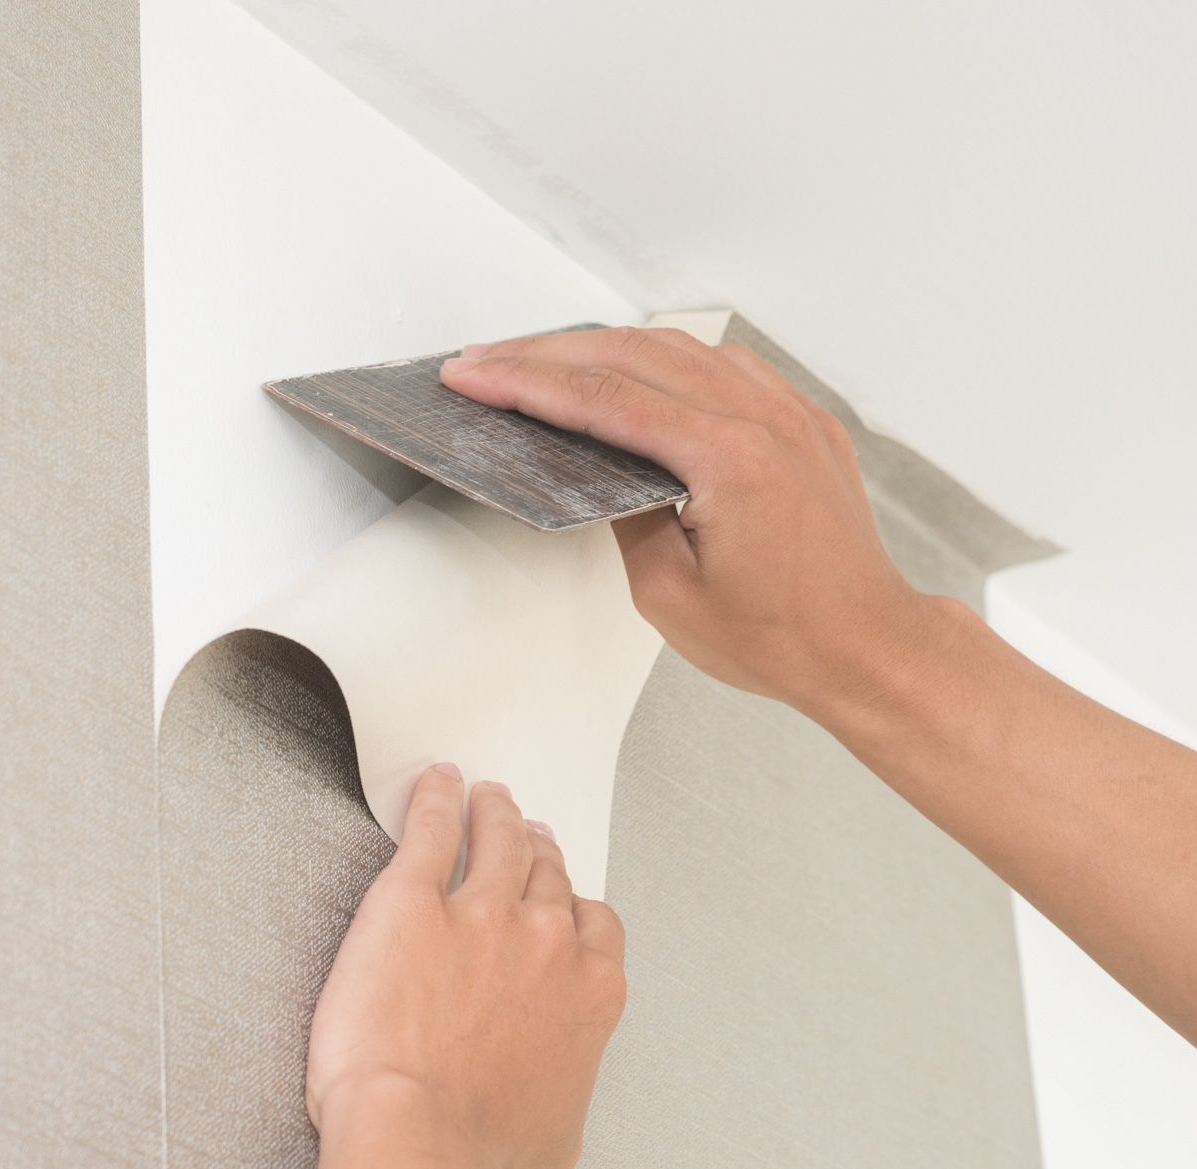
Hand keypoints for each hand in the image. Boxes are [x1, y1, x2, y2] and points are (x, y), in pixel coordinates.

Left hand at [305, 764, 625, 1168]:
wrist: (417, 1138)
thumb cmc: (479, 1151)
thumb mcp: (557, 1136)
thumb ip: (566, 1080)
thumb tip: (553, 1083)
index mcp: (589, 992)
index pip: (596, 924)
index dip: (574, 903)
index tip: (560, 894)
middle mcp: (546, 940)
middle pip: (547, 873)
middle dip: (537, 849)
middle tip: (523, 831)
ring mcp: (480, 912)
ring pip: (498, 838)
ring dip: (496, 811)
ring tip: (486, 796)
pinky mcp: (411, 899)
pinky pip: (432, 827)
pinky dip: (437, 798)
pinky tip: (436, 783)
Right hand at [440, 326, 938, 718]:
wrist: (867, 647)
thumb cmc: (784, 636)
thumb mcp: (668, 594)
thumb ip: (623, 516)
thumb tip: (595, 472)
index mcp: (728, 458)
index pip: (602, 399)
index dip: (525, 382)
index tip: (473, 373)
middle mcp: (763, 419)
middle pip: (631, 354)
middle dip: (546, 351)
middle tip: (486, 359)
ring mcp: (788, 412)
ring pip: (678, 347)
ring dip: (602, 347)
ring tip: (543, 358)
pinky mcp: (800, 422)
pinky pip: (722, 364)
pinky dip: (663, 357)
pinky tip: (630, 368)